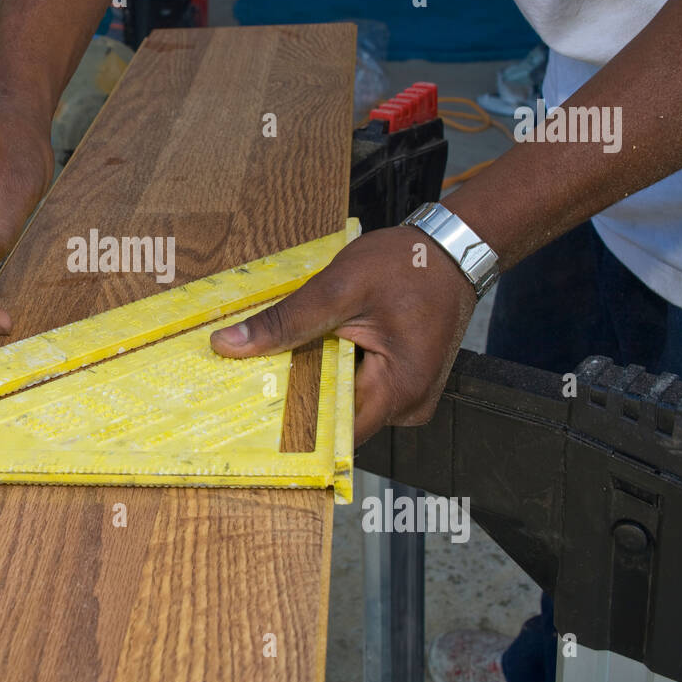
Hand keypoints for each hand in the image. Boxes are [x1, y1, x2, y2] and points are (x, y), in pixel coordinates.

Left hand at [209, 226, 476, 444]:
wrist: (453, 249)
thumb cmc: (407, 264)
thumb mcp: (340, 286)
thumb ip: (286, 320)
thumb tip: (228, 345)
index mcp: (398, 390)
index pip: (335, 432)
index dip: (290, 425)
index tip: (248, 416)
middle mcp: (408, 406)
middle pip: (337, 421)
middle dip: (295, 403)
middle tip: (248, 385)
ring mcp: (408, 398)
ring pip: (346, 405)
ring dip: (314, 387)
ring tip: (273, 368)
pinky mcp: (402, 385)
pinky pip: (359, 391)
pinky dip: (333, 376)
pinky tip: (308, 356)